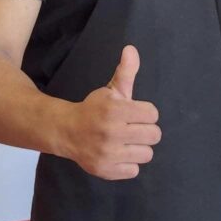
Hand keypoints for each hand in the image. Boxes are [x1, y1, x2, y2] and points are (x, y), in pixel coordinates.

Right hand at [61, 45, 160, 179]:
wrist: (67, 131)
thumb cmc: (94, 109)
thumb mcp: (110, 90)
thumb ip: (125, 71)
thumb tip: (132, 49)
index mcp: (114, 110)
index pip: (153, 114)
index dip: (144, 112)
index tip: (133, 113)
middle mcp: (111, 132)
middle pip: (154, 135)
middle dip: (144, 130)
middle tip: (131, 128)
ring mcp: (108, 153)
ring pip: (147, 154)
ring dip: (138, 148)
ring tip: (125, 142)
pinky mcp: (106, 170)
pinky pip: (134, 170)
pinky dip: (128, 163)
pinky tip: (117, 154)